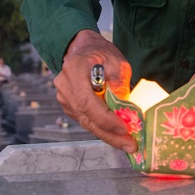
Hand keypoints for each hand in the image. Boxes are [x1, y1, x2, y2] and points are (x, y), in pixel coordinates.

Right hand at [55, 29, 136, 153]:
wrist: (83, 48)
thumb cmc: (101, 53)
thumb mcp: (117, 61)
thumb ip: (119, 82)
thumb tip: (124, 107)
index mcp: (74, 70)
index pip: (87, 102)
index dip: (106, 118)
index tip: (125, 128)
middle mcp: (65, 86)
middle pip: (87, 117)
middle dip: (110, 134)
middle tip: (130, 145)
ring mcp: (64, 97)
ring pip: (87, 122)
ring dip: (108, 134)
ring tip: (127, 143)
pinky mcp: (69, 106)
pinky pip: (86, 120)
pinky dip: (102, 128)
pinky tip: (117, 134)